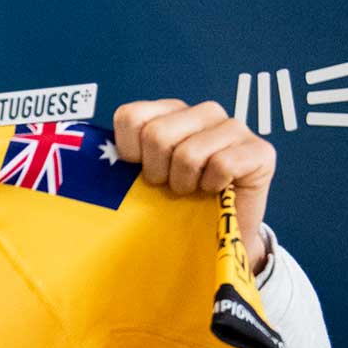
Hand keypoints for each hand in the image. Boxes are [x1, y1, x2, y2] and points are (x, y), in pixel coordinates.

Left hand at [113, 99, 274, 274]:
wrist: (218, 235)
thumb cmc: (177, 206)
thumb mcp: (142, 180)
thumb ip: (123, 160)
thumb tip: (88, 157)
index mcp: (171, 112)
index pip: (131, 117)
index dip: (129, 153)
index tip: (141, 173)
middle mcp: (204, 112)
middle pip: (157, 134)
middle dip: (157, 172)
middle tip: (170, 187)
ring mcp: (234, 127)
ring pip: (189, 152)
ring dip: (185, 183)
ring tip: (193, 190)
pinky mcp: (260, 150)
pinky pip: (221, 165)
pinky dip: (213, 187)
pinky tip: (217, 191)